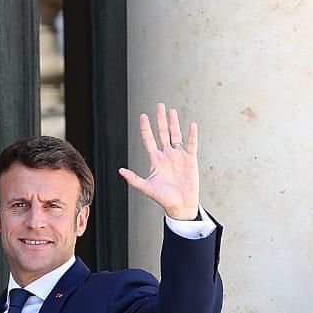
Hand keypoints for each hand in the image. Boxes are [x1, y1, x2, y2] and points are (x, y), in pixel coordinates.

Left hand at [118, 103, 201, 218]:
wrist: (180, 206)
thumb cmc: (163, 198)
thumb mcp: (146, 187)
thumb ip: (134, 179)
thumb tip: (120, 171)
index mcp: (155, 160)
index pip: (149, 140)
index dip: (146, 129)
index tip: (142, 116)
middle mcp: (166, 155)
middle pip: (163, 133)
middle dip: (160, 120)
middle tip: (159, 106)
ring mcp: (178, 156)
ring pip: (176, 135)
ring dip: (174, 124)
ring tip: (172, 111)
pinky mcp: (190, 160)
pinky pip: (191, 145)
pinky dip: (191, 135)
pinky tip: (191, 125)